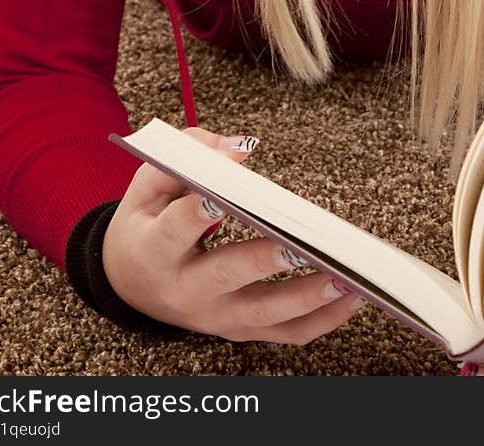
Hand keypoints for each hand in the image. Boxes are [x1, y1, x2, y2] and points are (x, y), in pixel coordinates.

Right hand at [102, 126, 365, 342]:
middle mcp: (183, 290)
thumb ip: (187, 154)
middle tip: (298, 244)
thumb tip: (239, 148)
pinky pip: (286, 334)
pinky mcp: (239, 330)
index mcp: (154, 248)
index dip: (203, 204)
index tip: (231, 178)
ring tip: (346, 275)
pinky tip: (354, 296)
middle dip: (264, 260)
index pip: (178, 226)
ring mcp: (213, 316)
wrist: (129, 281)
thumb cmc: (146, 221)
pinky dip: (324, 320)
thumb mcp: (147, 182)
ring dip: (308, 298)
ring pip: (265, 314)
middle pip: (226, 276)